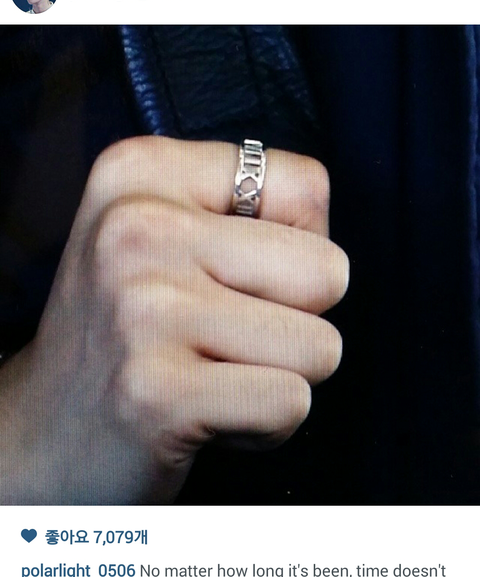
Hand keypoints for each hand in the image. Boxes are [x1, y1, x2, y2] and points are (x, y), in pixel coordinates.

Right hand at [0, 137, 347, 503]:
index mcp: (144, 172)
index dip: (299, 246)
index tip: (238, 276)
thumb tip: (330, 249)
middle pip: (327, 271)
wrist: (47, 428)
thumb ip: (252, 214)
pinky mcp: (158, 393)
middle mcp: (137, 227)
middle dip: (296, 319)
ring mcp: (144, 309)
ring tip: (214, 374)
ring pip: (319, 347)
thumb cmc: (129, 329)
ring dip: (280, 375)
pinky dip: (266, 424)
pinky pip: (290, 404)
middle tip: (228, 334)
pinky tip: (209, 414)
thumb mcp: (165, 233)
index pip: (306, 185)